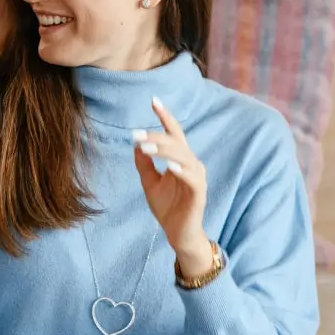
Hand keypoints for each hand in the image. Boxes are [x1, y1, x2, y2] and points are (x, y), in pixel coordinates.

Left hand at [132, 97, 213, 276]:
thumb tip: (135, 144)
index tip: (154, 100)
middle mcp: (191, 164)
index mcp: (180, 159)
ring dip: (165, 150)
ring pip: (184, 156)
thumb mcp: (150, 183)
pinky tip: (169, 166)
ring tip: (146, 147)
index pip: (174, 133)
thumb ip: (144, 164)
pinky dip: (181, 170)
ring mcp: (197, 178)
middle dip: (157, 136)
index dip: (165, 116)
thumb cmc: (167, 208)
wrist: (177, 234)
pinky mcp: (199, 193)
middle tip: (137, 135)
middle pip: (176, 143)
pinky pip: (192, 178)